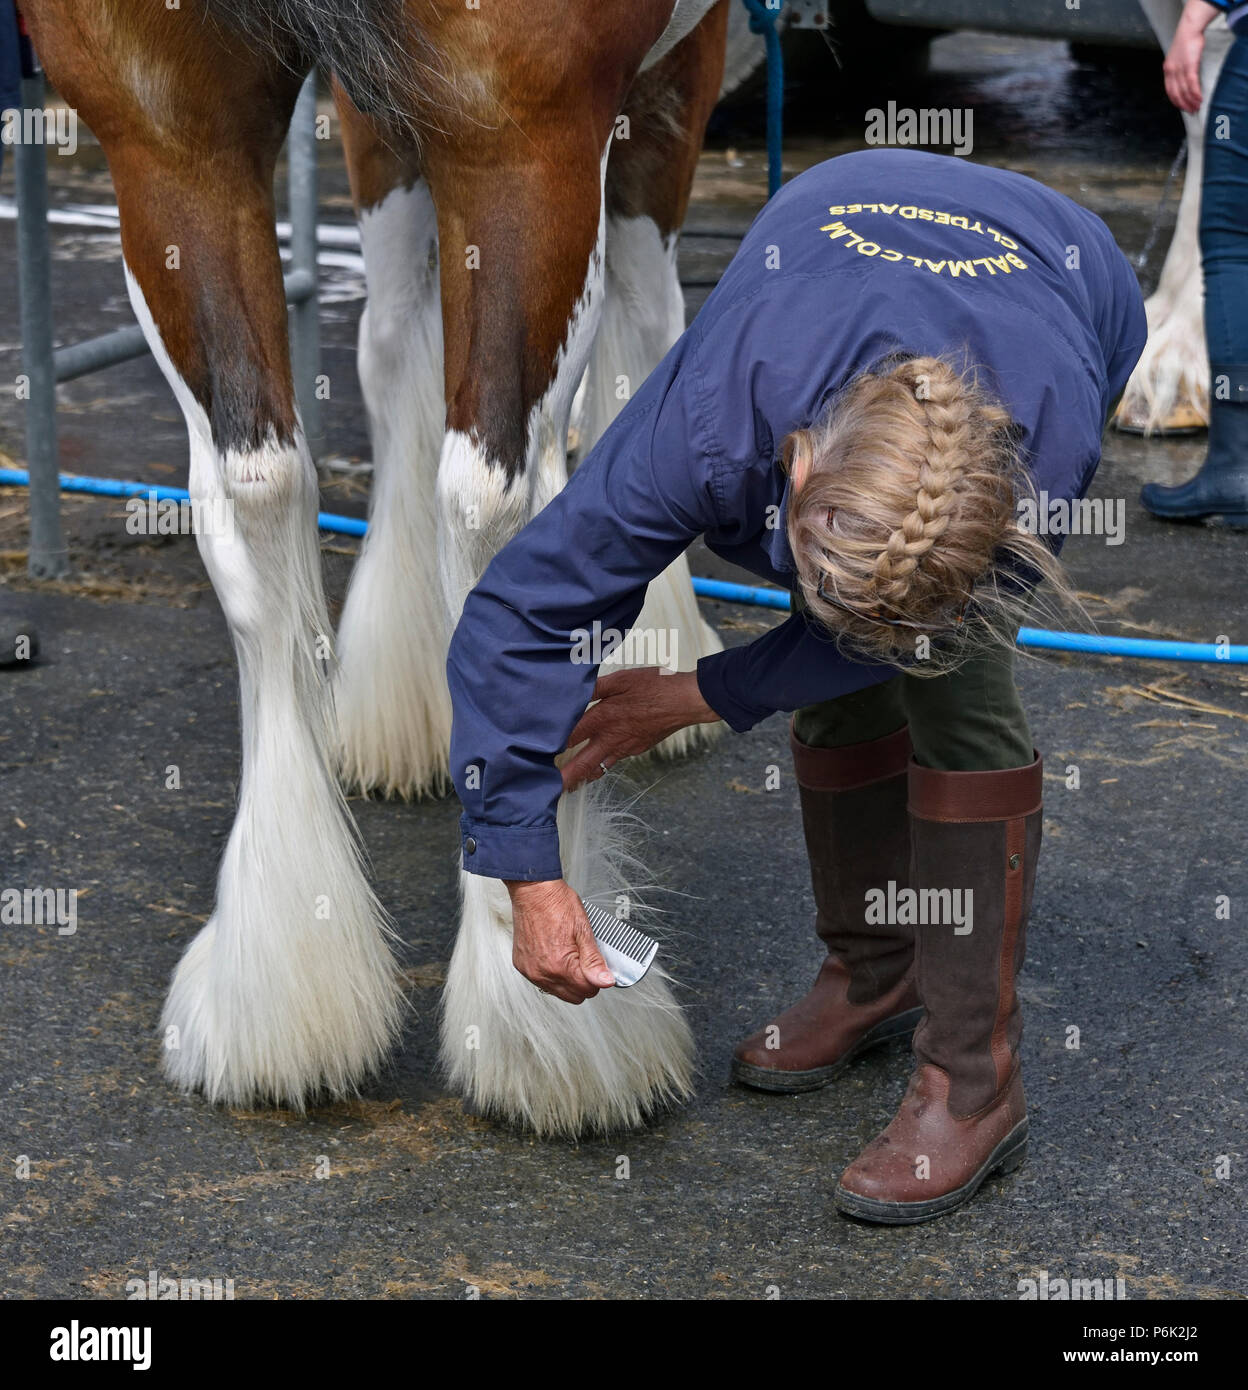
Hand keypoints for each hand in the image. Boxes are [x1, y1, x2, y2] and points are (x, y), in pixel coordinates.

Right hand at [505, 878, 614, 1003]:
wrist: (533, 891)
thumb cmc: (556, 904)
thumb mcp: (583, 930)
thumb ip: (594, 961)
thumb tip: (605, 981)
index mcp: (560, 966)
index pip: (587, 990)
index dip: (597, 978)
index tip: (597, 965)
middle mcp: (542, 973)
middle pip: (573, 996)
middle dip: (583, 982)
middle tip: (584, 959)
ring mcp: (530, 971)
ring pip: (557, 991)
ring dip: (566, 979)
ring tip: (567, 954)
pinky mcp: (521, 965)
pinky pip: (541, 981)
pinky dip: (550, 973)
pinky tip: (554, 955)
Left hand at [560, 667, 719, 791]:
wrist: (685, 701)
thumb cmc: (655, 685)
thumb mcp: (621, 679)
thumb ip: (594, 687)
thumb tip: (570, 691)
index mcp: (603, 717)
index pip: (570, 738)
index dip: (551, 747)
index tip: (535, 755)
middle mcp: (611, 737)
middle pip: (582, 764)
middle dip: (565, 778)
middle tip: (549, 790)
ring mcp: (625, 747)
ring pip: (598, 767)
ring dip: (582, 776)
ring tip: (567, 785)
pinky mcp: (636, 749)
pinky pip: (614, 761)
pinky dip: (601, 766)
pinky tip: (595, 766)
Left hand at [1164, 2, 1218, 111]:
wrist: (1189, 29)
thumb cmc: (1186, 41)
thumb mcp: (1177, 57)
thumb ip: (1179, 68)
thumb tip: (1184, 78)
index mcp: (1167, 70)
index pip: (1169, 90)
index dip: (1175, 101)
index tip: (1181, 107)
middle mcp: (1171, 72)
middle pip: (1177, 93)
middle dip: (1184, 104)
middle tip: (1191, 111)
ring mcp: (1180, 69)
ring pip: (1184, 90)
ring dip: (1191, 101)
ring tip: (1197, 107)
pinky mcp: (1189, 66)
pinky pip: (1192, 84)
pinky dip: (1195, 93)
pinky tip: (1199, 98)